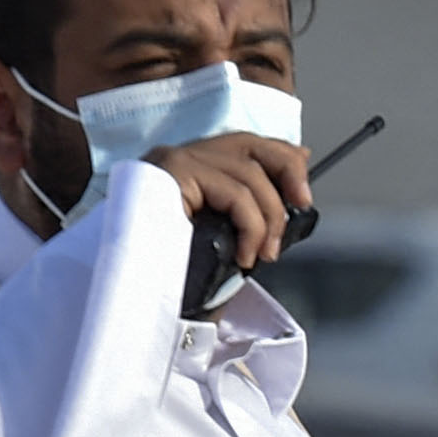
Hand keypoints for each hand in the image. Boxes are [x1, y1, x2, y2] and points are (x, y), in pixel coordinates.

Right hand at [148, 132, 313, 272]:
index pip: (245, 144)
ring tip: (263, 254)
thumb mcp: (224, 237)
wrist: (134, 293)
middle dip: (287, 172)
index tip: (303, 190)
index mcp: (190, 166)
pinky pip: (234, 192)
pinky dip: (251, 226)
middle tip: (301, 208)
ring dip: (268, 218)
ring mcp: (173, 161)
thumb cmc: (176, 270)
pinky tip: (245, 255)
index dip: (283, 158)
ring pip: (248, 174)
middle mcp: (179, 156)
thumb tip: (295, 187)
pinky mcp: (172, 173)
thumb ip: (252, 211)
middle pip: (251, 144)